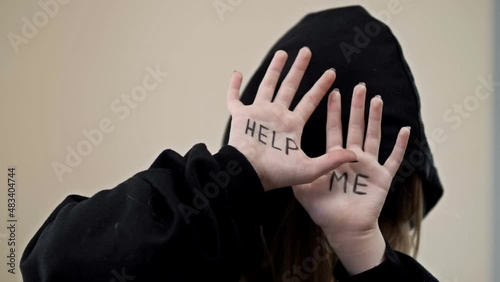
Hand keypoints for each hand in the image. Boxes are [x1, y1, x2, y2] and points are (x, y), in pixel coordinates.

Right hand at [226, 48, 356, 190]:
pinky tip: (237, 73)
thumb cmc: (276, 174)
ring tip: (283, 53)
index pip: (310, 101)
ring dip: (274, 70)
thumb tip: (356, 155)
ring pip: (267, 86)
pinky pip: (234, 99)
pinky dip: (233, 87)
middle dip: (299, 69)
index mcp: (292, 126)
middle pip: (290, 87)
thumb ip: (332, 160)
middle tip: (307, 51)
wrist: (250, 175)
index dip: (321, 87)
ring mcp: (258, 115)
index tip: (332, 73)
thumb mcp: (309, 169)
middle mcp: (277, 116)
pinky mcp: (241, 117)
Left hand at [292, 84, 409, 273]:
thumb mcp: (304, 188)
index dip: (335, 111)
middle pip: (355, 126)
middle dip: (356, 107)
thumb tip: (282, 155)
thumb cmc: (324, 210)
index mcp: (335, 158)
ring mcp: (368, 166)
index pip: (335, 129)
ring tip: (376, 99)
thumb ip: (297, 170)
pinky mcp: (382, 177)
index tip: (334, 92)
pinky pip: (393, 159)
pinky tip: (406, 130)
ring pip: (373, 136)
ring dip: (375, 118)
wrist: (343, 229)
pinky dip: (400, 146)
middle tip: (358, 87)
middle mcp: (352, 158)